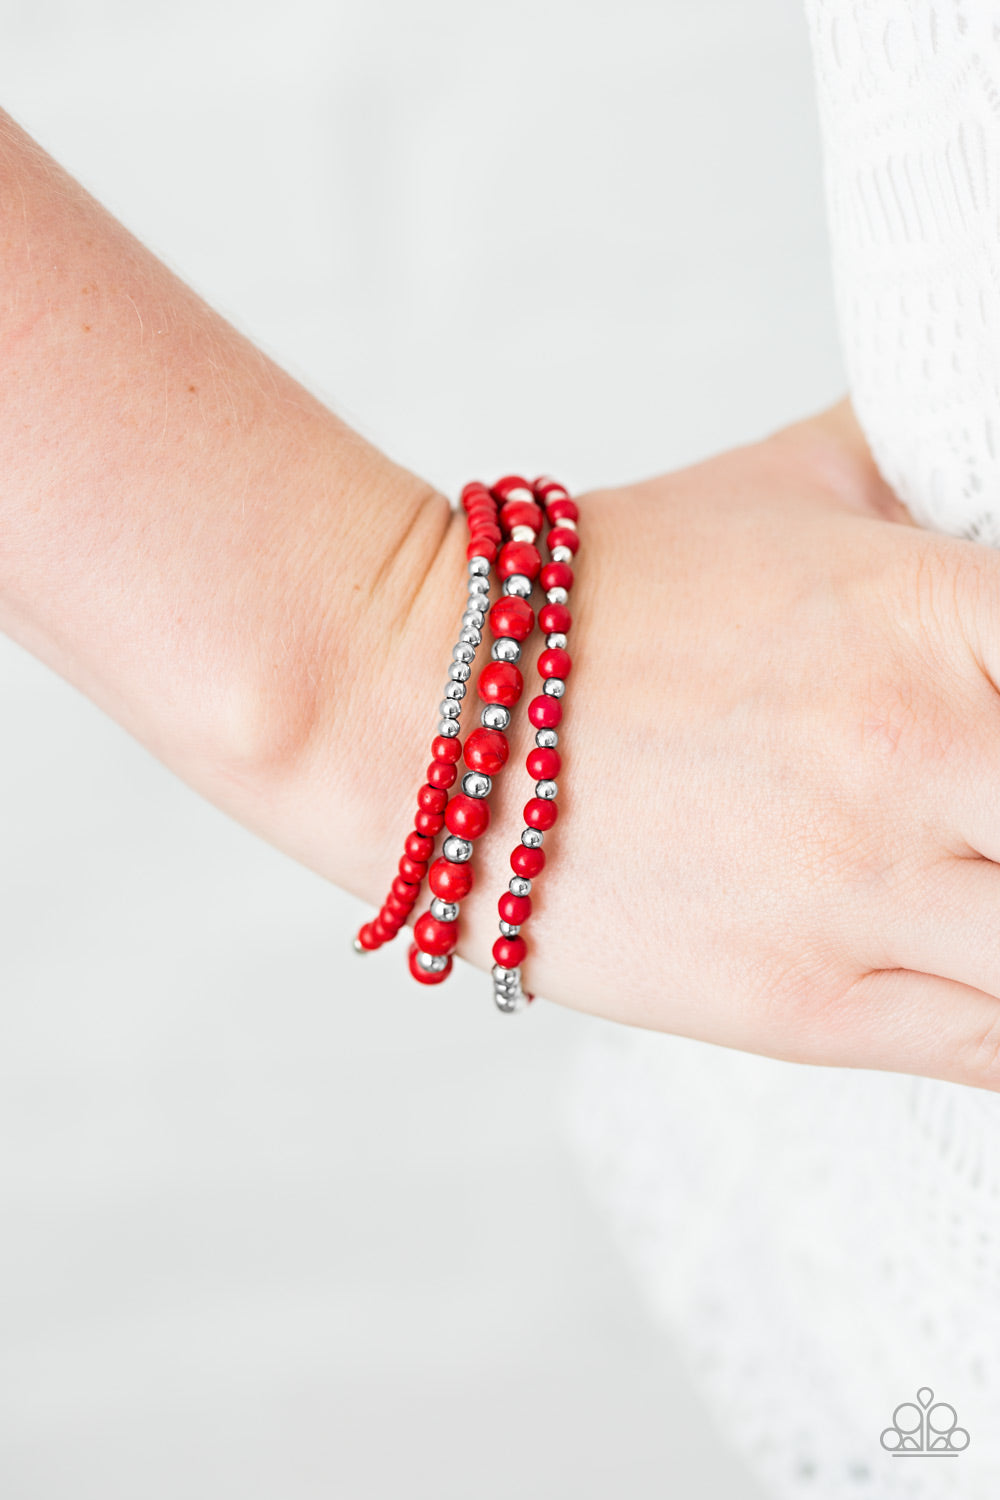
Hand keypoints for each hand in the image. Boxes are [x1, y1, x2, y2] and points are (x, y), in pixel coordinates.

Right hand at [321, 398, 999, 1090]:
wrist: (420, 702)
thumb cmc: (600, 591)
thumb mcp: (788, 482)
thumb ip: (924, 460)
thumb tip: (988, 454)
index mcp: (937, 608)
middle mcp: (920, 752)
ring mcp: (865, 889)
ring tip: (991, 876)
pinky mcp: (803, 1006)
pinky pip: (995, 1049)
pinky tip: (995, 979)